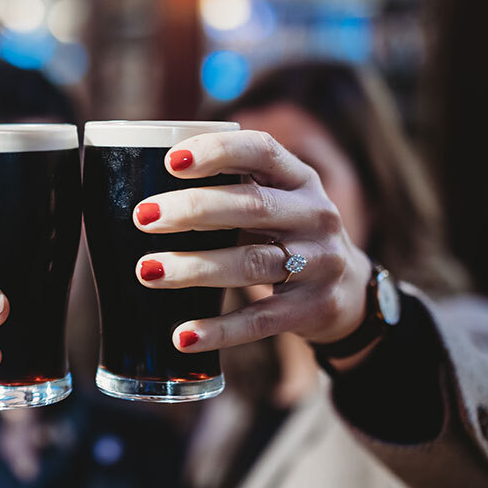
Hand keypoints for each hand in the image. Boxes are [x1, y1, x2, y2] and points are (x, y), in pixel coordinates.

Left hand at [132, 131, 372, 351]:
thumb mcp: (274, 202)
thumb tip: (140, 183)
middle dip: (194, 210)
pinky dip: (220, 330)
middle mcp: (315, 215)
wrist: (347, 292)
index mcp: (299, 179)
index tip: (170, 161)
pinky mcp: (312, 309)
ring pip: (251, 263)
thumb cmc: (285, 236)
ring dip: (195, 268)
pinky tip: (183, 337)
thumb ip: (229, 190)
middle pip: (252, 207)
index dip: (217, 152)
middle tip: (143, 217)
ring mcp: (319, 263)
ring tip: (148, 271)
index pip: (262, 151)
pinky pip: (260, 320)